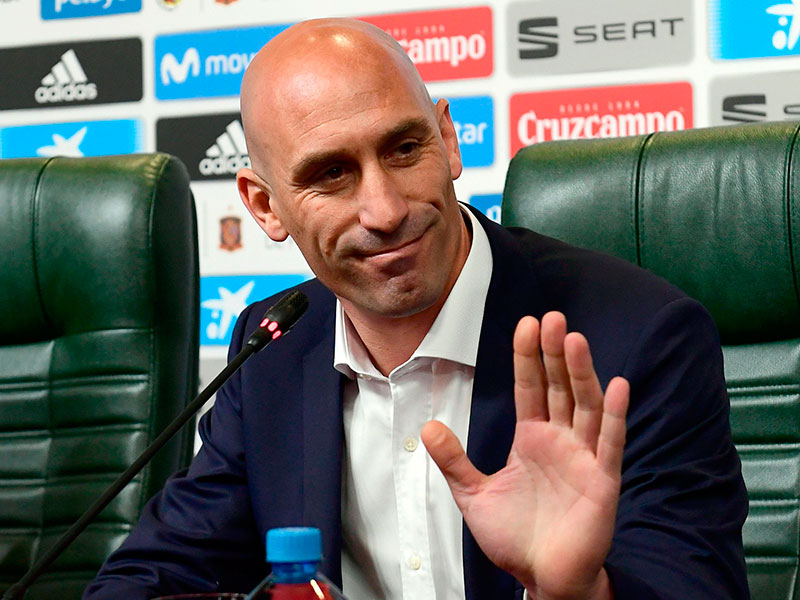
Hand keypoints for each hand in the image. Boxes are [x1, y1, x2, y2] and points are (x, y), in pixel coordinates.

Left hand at [421, 312, 628, 599]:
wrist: (541, 577)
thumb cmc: (514, 537)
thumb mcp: (474, 495)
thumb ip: (454, 461)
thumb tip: (429, 426)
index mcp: (531, 438)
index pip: (530, 388)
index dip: (528, 357)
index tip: (526, 324)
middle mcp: (560, 440)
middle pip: (559, 388)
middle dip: (554, 353)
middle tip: (552, 318)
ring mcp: (583, 457)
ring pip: (585, 406)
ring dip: (581, 373)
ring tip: (573, 339)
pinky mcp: (603, 481)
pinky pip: (610, 443)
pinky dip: (615, 416)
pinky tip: (618, 385)